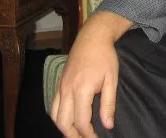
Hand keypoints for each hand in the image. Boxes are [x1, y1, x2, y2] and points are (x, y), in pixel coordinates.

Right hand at [51, 12, 131, 137]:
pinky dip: (59, 116)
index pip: (81, 122)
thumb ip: (108, 104)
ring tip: (77, 133)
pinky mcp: (59, 83)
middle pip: (63, 123)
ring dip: (64, 128)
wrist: (92, 37)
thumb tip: (108, 126)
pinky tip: (69, 119)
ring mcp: (61, 86)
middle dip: (73, 135)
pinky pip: (54, 105)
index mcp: (81, 90)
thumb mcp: (112, 80)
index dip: (88, 134)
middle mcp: (67, 90)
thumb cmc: (105, 57)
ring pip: (55, 115)